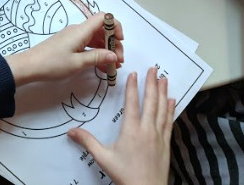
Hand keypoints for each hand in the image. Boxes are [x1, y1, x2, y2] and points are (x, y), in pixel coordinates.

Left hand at [6, 12, 123, 86]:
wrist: (29, 66)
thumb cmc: (52, 64)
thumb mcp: (77, 63)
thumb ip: (97, 57)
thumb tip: (115, 55)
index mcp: (81, 31)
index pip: (104, 18)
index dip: (115, 26)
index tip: (120, 41)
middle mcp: (78, 31)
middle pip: (102, 30)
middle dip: (114, 43)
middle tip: (119, 61)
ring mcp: (73, 38)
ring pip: (96, 39)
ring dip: (106, 51)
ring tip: (114, 67)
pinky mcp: (69, 45)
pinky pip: (88, 46)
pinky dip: (97, 54)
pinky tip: (103, 67)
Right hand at [67, 67, 174, 184]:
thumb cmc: (126, 175)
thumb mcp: (103, 158)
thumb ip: (88, 142)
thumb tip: (71, 132)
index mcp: (131, 130)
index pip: (132, 103)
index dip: (133, 87)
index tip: (134, 74)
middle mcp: (147, 130)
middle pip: (150, 102)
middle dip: (151, 84)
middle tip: (154, 69)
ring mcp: (159, 136)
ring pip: (162, 109)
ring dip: (163, 93)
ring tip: (164, 79)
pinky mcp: (166, 144)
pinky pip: (169, 122)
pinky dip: (170, 110)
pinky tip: (172, 101)